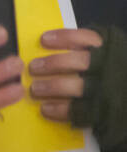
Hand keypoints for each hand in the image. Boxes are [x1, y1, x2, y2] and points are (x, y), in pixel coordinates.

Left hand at [33, 24, 126, 151]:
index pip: (89, 39)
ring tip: (35, 89)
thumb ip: (91, 50)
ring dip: (51, 87)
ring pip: (75, 86)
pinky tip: (46, 108)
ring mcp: (108, 92)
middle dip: (52, 64)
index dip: (64, 38)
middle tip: (33, 67)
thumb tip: (54, 43)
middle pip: (78, 62)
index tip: (44, 40)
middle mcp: (111, 69)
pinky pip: (78, 111)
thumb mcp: (112, 57)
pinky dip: (59, 110)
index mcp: (113, 52)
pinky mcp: (104, 113)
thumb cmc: (118, 76)